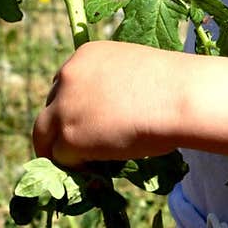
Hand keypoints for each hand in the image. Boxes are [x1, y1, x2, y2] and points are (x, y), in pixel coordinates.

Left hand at [32, 39, 187, 167]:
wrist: (180, 98)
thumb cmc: (173, 85)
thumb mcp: (134, 72)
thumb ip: (112, 87)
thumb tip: (110, 115)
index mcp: (85, 55)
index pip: (64, 85)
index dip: (73, 107)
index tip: (86, 123)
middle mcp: (68, 75)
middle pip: (49, 109)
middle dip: (61, 130)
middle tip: (76, 149)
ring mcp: (64, 106)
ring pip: (47, 136)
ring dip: (63, 152)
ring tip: (83, 167)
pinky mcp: (69, 136)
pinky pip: (62, 158)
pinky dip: (76, 168)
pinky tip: (96, 172)